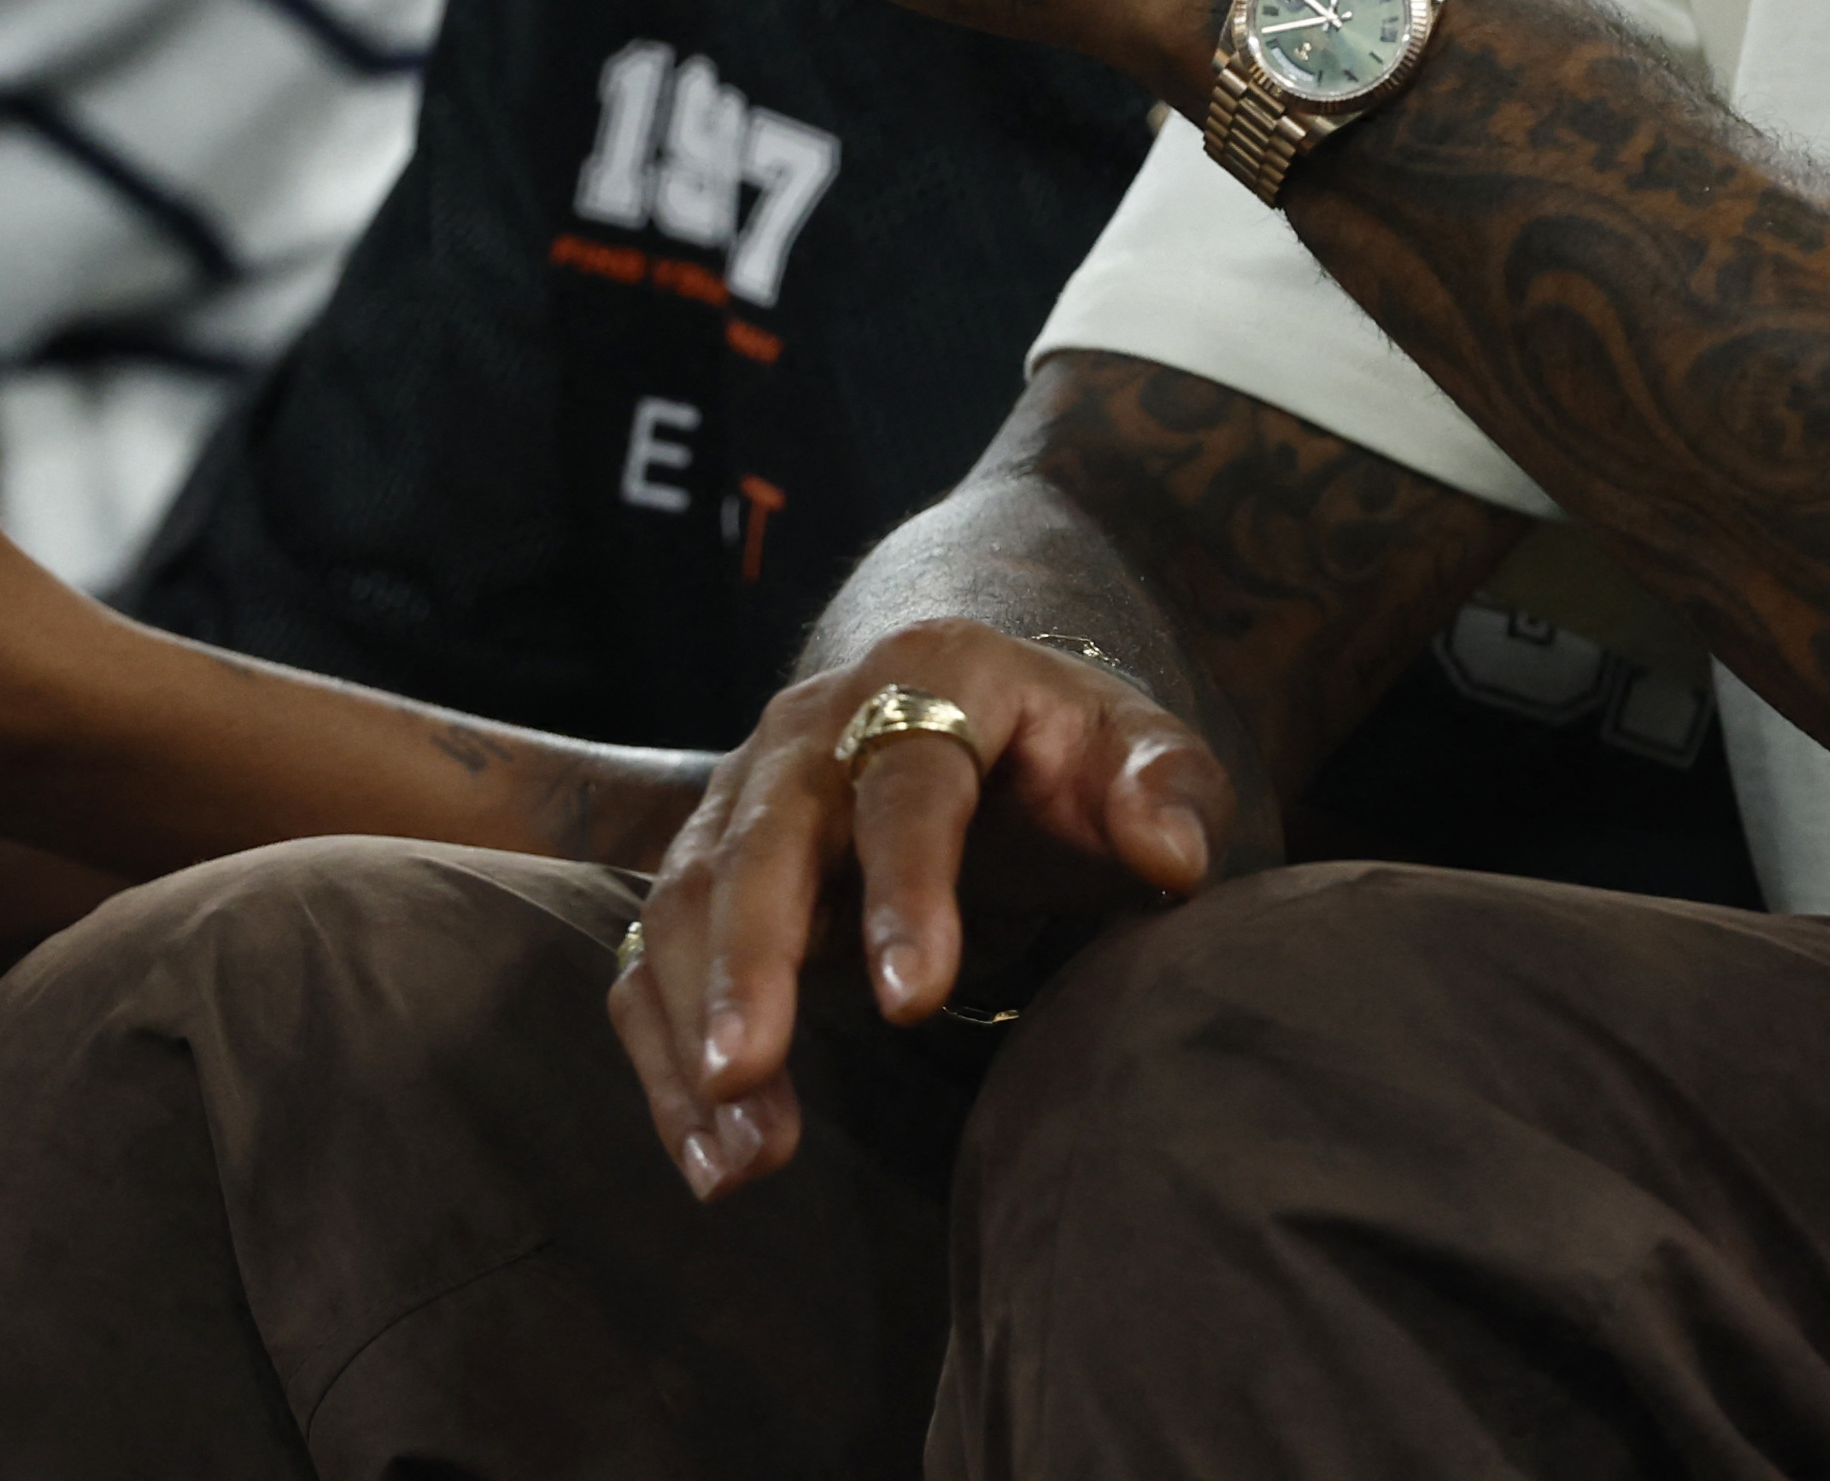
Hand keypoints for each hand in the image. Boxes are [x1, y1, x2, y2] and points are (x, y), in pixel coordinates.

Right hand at [610, 619, 1226, 1198]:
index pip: (908, 783)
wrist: (995, 733)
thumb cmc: (1074, 760)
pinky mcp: (709, 868)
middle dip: (748, 960)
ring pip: (689, 902)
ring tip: (740, 1155)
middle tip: (749, 1075)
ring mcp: (746, 793)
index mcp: (934, 673)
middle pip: (763, 839)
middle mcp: (815, 723)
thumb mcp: (1142, 754)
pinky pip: (657, 958)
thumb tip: (1171, 855)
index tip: (918, 1001)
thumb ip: (1168, 789)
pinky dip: (666, 1058)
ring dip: (697, 1029)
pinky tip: (712, 1156)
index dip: (905, 888)